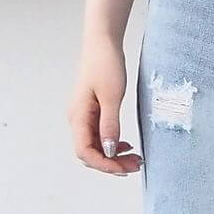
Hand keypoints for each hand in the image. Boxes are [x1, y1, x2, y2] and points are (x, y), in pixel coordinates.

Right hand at [68, 36, 142, 175]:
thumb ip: (110, 125)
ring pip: (96, 146)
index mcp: (78, 116)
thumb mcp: (112, 96)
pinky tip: (126, 146)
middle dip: (112, 164)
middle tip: (136, 165)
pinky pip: (99, 136)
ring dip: (113, 156)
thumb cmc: (105, 65)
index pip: (85, 152)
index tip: (124, 169)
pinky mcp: (92, 112)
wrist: (103, 44)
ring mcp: (84, 116)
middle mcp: (77, 119)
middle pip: (90, 153)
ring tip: (135, 159)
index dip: (104, 165)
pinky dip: (113, 145)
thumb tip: (110, 150)